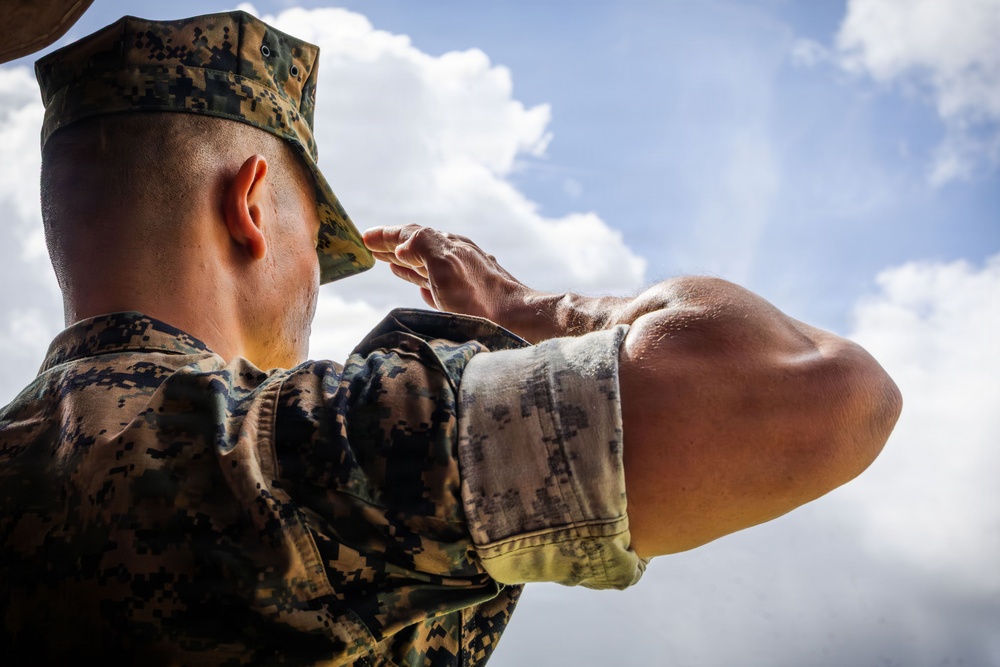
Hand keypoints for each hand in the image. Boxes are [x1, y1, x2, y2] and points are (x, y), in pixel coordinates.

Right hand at [362, 224, 535, 327]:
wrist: (516, 320)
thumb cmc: (480, 298)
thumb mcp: (446, 264)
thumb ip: (423, 246)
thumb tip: (402, 247)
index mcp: (447, 246)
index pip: (410, 234)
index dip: (386, 235)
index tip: (364, 237)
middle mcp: (454, 256)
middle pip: (416, 246)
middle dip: (392, 245)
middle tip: (369, 245)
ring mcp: (460, 276)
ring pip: (425, 263)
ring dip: (403, 260)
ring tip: (386, 260)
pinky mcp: (465, 297)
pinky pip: (434, 280)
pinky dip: (418, 276)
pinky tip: (414, 281)